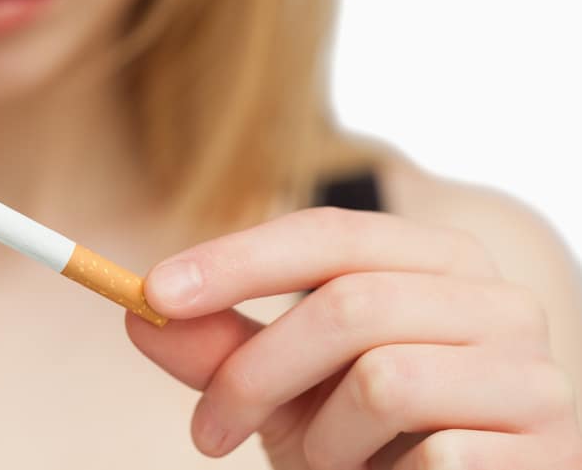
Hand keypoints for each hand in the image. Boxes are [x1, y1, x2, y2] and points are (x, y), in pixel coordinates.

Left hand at [126, 207, 581, 468]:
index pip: (328, 235)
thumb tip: (140, 312)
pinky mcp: (546, 446)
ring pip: (383, 378)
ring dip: (323, 438)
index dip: (236, 260)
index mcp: (433, 262)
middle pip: (348, 303)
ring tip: (324, 460)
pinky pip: (435, 452)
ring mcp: (531, 371)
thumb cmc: (364, 440)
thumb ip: (224, 349)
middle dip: (255, 375)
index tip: (153, 294)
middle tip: (206, 432)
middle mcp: (495, 299)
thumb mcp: (284, 390)